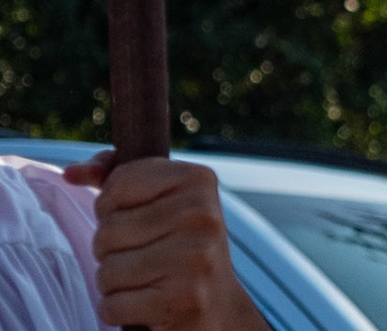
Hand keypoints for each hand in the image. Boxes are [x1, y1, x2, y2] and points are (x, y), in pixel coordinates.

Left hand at [63, 153, 269, 330]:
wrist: (218, 304)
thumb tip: (71, 172)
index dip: (112, 208)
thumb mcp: (159, 202)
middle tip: (146, 256)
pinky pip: (111, 306)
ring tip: (147, 279)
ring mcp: (196, 257)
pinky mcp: (183, 299)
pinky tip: (147, 304)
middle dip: (113, 251)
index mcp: (199, 180)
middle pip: (107, 232)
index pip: (117, 184)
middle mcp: (203, 215)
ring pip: (106, 271)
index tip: (139, 220)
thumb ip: (116, 179)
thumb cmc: (177, 247)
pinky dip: (119, 310)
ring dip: (116, 283)